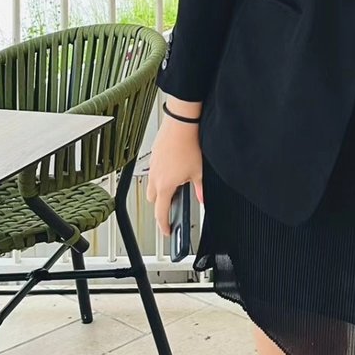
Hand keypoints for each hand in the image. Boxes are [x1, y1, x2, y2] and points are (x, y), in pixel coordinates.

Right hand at [145, 99, 204, 236]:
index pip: (161, 213)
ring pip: (152, 184)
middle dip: (161, 206)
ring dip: (160, 189)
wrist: (181, 122)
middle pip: (153, 200)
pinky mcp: (155, 154)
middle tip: (172, 207)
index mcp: (165, 186)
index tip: (167, 231)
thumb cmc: (188, 144)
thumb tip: (202, 199)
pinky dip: (161, 173)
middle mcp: (155, 177)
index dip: (164, 225)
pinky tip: (174, 167)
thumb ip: (200, 189)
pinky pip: (154, 170)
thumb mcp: (199, 171)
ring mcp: (153, 165)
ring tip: (176, 185)